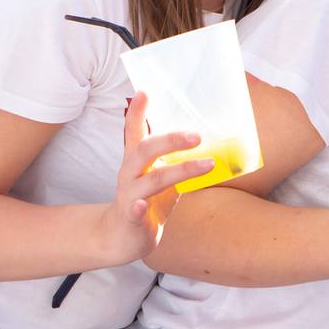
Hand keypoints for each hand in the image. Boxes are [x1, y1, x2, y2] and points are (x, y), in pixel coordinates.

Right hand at [101, 92, 211, 262]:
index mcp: (137, 161)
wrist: (122, 237)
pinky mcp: (130, 219)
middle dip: (171, 140)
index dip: (138, 112)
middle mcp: (130, 174)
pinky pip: (133, 211)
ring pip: (151, 180)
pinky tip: (143, 205)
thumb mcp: (160, 175)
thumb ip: (174, 158)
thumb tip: (204, 136)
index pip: (134, 131)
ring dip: (179, 170)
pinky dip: (138, 208)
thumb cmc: (148, 201)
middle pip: (145, 150)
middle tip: (197, 135)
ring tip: (206, 164)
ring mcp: (129, 196)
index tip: (145, 91)